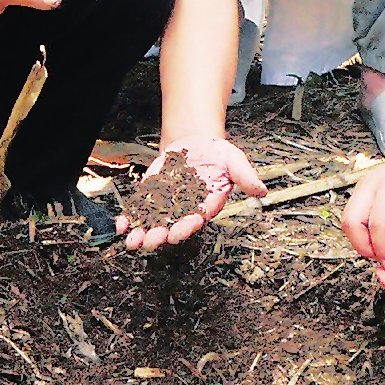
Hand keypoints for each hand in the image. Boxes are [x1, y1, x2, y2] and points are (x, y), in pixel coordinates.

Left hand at [116, 135, 266, 252]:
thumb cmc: (218, 154)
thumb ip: (245, 177)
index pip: (196, 218)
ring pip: (154, 222)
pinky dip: (130, 218)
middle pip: (172, 226)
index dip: (186, 226)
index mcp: (207, 204)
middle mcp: (187, 209)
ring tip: (132, 242)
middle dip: (160, 235)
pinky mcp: (153, 195)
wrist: (197, 142)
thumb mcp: (234, 160)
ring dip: (142, 233)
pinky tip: (121, 225)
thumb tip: (262, 191)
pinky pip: (141, 209)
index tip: (175, 233)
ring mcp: (168, 204)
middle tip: (149, 242)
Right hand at [341, 137, 384, 267]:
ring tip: (382, 251)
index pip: (377, 222)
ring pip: (347, 219)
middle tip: (384, 259)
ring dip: (360, 240)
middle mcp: (371, 182)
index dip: (382, 248)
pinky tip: (378, 239)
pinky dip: (360, 231)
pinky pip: (352, 215)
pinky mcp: (361, 190)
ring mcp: (363, 185)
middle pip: (351, 221)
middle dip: (364, 246)